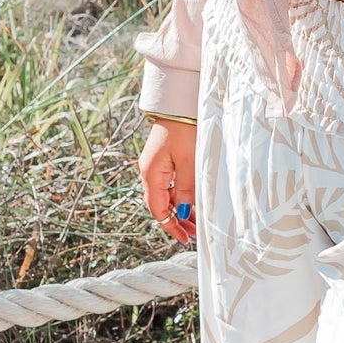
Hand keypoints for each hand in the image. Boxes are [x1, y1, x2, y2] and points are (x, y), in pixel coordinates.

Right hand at [138, 119, 197, 247]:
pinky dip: (178, 197)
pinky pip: (168, 185)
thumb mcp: (189, 163)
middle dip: (176, 221)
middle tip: (194, 234)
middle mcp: (149, 172)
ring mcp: (155, 166)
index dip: (170, 226)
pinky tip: (190, 204)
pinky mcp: (163, 160)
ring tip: (195, 223)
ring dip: (178, 210)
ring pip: (165, 196)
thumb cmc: (186, 130)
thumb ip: (186, 190)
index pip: (157, 209)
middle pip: (159, 204)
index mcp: (151, 174)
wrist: (180, 104)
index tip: (185, 238)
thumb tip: (181, 212)